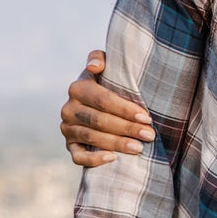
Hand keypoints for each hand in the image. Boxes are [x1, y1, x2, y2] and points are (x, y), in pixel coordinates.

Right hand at [60, 49, 154, 166]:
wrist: (100, 104)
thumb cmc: (110, 83)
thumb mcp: (107, 67)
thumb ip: (100, 58)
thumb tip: (95, 66)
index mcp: (78, 88)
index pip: (103, 100)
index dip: (125, 109)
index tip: (146, 117)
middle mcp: (68, 108)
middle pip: (99, 120)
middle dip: (127, 128)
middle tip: (149, 135)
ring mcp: (67, 128)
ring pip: (91, 138)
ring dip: (116, 144)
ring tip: (139, 148)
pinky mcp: (69, 146)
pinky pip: (78, 157)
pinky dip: (94, 160)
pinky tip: (113, 158)